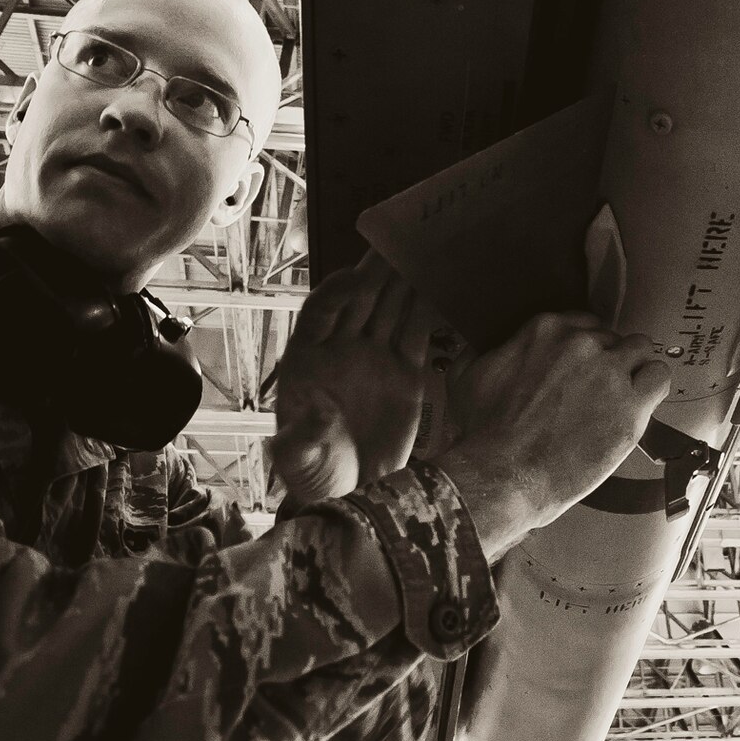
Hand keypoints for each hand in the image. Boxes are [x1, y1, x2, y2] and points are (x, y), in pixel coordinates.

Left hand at [269, 253, 430, 504]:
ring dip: (404, 282)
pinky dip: (426, 311)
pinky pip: (416, 334)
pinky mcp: (406, 374)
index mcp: (306, 360)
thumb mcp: (299, 464)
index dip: (336, 293)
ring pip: (389, 310)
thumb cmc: (316, 476)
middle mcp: (339, 350)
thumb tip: (310, 416)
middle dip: (376, 273)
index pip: (319, 314)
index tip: (356, 279)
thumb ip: (298, 443)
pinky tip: (440, 286)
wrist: (354, 496)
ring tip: (425, 252)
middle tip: (397, 244)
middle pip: (358, 301)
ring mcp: (374, 358)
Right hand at [438, 312, 669, 555]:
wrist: (504, 475)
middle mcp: (581, 343)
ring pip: (640, 350)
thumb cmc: (484, 434)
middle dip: (607, 362)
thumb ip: (480, 354)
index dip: (586, 348)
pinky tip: (640, 404)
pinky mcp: (630, 405)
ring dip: (633, 370)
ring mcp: (609, 372)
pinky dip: (652, 388)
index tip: (582, 367)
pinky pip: (659, 378)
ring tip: (622, 396)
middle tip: (597, 391)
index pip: (584, 323)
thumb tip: (483, 349)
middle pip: (612, 338)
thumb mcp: (467, 379)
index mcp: (545, 330)